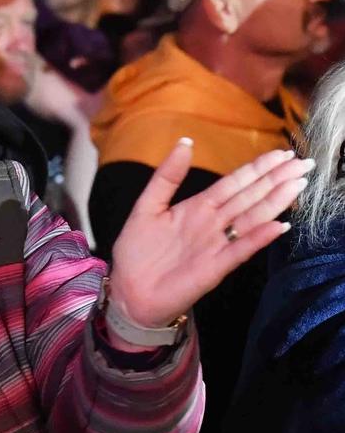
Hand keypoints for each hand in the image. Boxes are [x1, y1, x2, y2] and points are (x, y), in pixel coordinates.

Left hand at [107, 141, 309, 348]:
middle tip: (304, 163)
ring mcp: (216, 245)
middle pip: (250, 197)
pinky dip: (258, 238)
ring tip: (298, 184)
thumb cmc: (137, 251)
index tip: (282, 153)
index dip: (257, 168)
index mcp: (198, 207)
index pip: (234, 183)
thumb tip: (185, 142)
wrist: (129, 290)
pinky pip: (240, 250)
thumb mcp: (147, 206)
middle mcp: (213, 224)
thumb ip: (166, 177)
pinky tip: (278, 226)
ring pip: (251, 219)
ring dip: (275, 202)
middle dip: (276, 179)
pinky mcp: (215, 268)